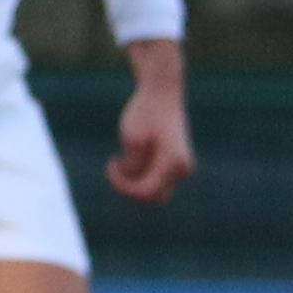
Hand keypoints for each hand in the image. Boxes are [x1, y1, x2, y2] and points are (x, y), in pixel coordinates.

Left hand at [109, 75, 197, 205]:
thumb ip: (132, 165)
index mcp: (174, 162)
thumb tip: (132, 187)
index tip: (111, 164)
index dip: (123, 186)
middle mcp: (182, 169)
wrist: (162, 93)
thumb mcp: (132, 138)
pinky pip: (156, 182)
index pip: (145, 191)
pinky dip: (140, 176)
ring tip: (121, 159)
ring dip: (135, 182)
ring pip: (155, 192)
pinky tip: (127, 157)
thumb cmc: (146, 112)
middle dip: (130, 189)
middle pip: (152, 198)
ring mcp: (180, 169)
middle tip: (115, 167)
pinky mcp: (175, 166)